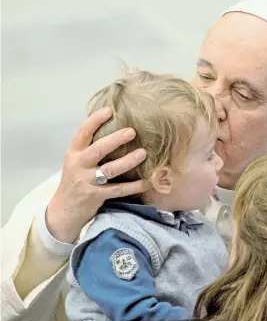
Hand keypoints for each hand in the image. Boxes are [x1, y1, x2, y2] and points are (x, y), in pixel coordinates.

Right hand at [46, 107, 148, 242]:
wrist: (64, 210)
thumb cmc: (75, 180)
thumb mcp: (76, 161)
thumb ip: (90, 147)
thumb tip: (113, 126)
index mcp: (74, 153)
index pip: (83, 133)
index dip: (95, 120)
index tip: (110, 110)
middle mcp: (78, 165)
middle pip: (98, 150)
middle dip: (115, 140)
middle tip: (132, 131)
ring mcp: (87, 182)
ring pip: (110, 170)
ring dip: (128, 161)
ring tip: (143, 153)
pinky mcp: (96, 196)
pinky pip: (118, 190)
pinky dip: (134, 186)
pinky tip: (147, 181)